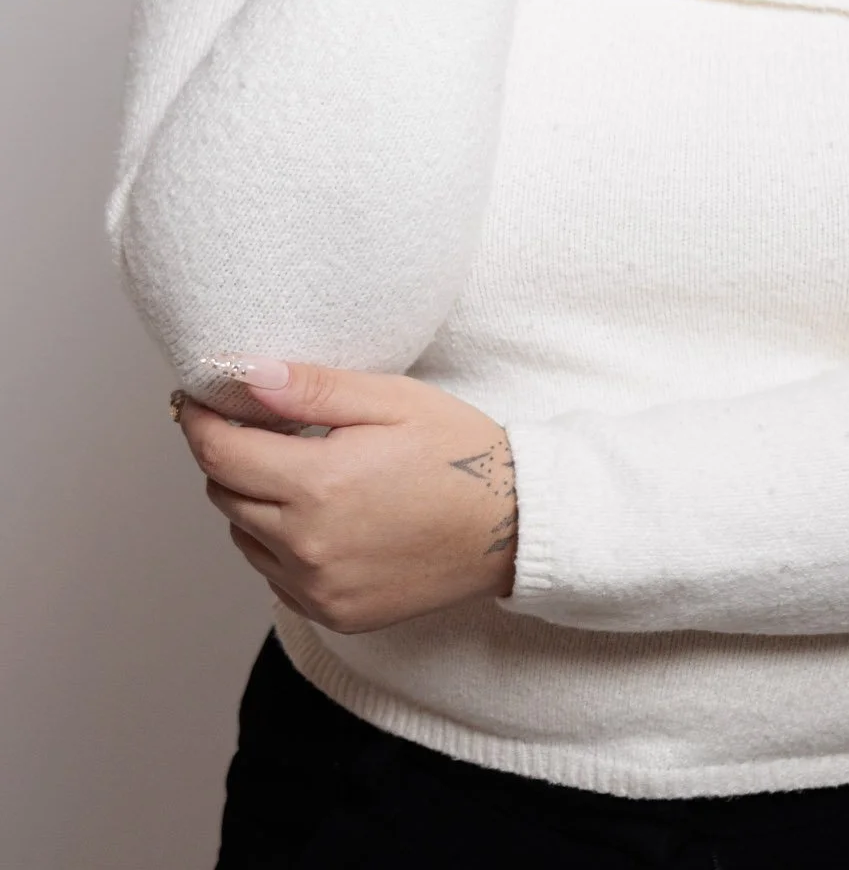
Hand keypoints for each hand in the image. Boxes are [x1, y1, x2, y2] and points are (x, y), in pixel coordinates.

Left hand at [176, 360, 517, 632]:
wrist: (512, 524)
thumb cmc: (458, 451)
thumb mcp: (390, 400)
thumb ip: (312, 389)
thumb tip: (246, 375)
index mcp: (318, 486)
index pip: (219, 455)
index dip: (199, 421)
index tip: (196, 400)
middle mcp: (308, 546)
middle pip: (224, 495)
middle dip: (230, 456)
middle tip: (261, 426)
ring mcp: (319, 588)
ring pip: (244, 537)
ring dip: (254, 501)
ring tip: (301, 471)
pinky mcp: (334, 613)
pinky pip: (275, 574)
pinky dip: (281, 542)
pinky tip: (323, 516)